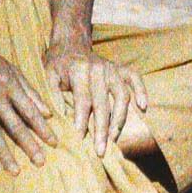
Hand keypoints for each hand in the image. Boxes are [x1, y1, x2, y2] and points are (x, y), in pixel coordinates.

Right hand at [0, 28, 57, 174]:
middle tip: (41, 163)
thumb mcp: (11, 69)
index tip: (54, 143)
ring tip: (16, 171)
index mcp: (10, 86)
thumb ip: (30, 90)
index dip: (43, 129)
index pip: (30, 111)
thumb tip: (48, 111)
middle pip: (15, 127)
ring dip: (6, 155)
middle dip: (29, 146)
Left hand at [44, 33, 147, 155]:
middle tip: (100, 150)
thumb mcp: (48, 75)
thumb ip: (52, 95)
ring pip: (121, 94)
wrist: (71, 42)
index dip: (82, 119)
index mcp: (79, 70)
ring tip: (114, 139)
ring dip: (119, 118)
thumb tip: (56, 118)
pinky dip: (141, 90)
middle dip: (102, 128)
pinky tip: (143, 107)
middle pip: (103, 102)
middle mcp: (98, 68)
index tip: (80, 138)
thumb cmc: (58, 63)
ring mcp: (112, 68)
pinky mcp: (120, 68)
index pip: (83, 99)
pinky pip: (134, 78)